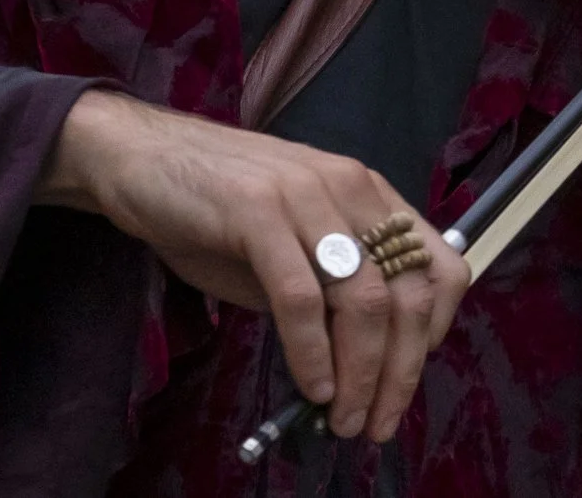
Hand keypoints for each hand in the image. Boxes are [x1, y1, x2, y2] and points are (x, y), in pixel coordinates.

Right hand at [40, 90, 468, 441]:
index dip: (437, 330)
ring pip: (362, 298)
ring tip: (344, 418)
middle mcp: (349, 187)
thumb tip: (363, 365)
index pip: (440, 263)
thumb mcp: (294, 244)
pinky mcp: (257, 211)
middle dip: (400, 372)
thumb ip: (332, 288)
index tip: (410, 377)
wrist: (141, 159)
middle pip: (407, 292)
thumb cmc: (217, 209)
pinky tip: (311, 385)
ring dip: (360, 373)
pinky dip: (311, 352)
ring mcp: (305, 195)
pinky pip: (301, 297)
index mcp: (367, 193)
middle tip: (378, 422)